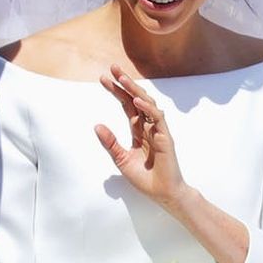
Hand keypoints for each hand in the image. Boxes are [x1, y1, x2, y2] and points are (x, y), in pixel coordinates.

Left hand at [95, 66, 186, 208]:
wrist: (162, 194)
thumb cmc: (145, 178)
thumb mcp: (121, 159)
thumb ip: (110, 143)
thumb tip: (97, 125)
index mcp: (138, 130)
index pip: (127, 105)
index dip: (116, 91)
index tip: (103, 78)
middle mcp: (149, 126)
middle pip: (136, 99)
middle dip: (125, 83)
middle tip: (112, 68)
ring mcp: (158, 130)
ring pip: (148, 104)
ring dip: (135, 90)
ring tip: (122, 78)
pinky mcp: (166, 138)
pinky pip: (157, 119)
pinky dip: (147, 109)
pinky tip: (137, 100)